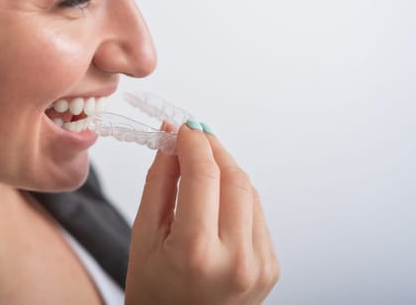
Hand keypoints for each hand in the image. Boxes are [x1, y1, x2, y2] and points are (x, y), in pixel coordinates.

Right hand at [126, 122, 279, 304]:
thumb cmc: (154, 290)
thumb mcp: (144, 234)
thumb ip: (160, 181)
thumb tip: (172, 139)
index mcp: (196, 253)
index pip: (204, 176)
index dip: (194, 143)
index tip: (183, 127)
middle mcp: (236, 260)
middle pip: (234, 178)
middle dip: (213, 150)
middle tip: (193, 137)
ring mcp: (260, 265)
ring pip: (249, 192)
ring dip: (226, 171)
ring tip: (201, 170)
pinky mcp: (271, 267)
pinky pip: (256, 214)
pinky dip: (237, 197)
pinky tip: (217, 201)